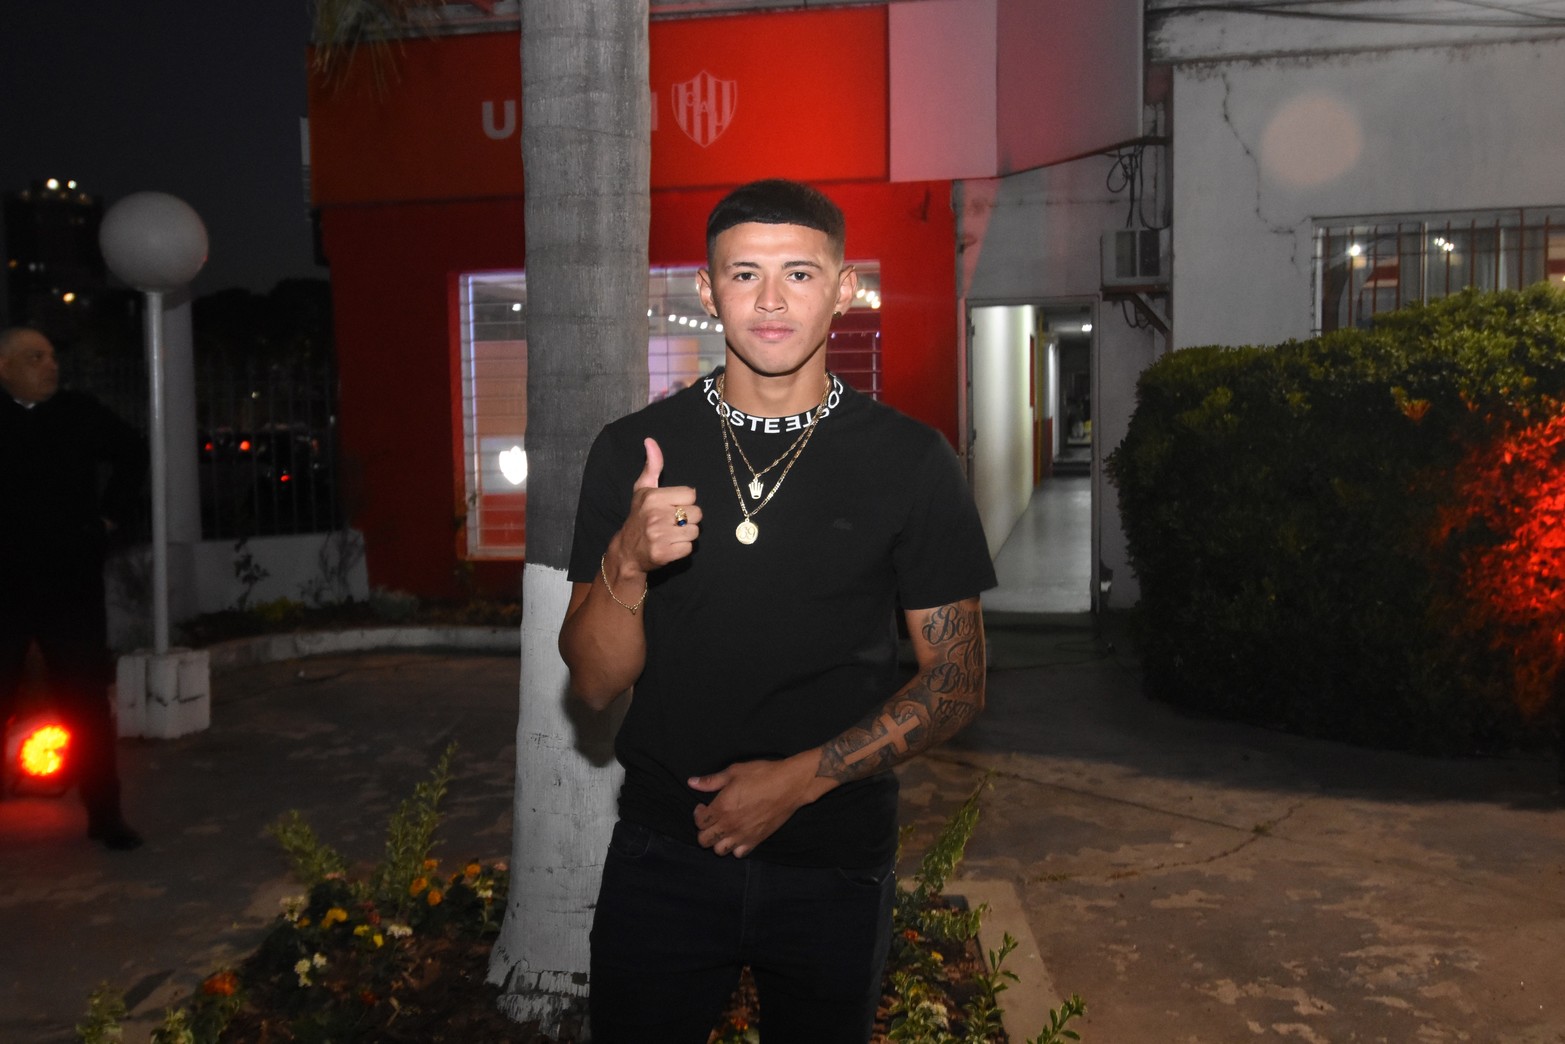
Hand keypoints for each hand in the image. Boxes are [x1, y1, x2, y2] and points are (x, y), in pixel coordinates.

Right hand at [612, 437, 701, 573]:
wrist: (627, 551)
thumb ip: (652, 466)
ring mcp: (659, 536)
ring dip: (686, 534)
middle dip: (688, 518)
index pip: (691, 494)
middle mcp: (655, 515)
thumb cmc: (638, 517)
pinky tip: (671, 546)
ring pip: (694, 531)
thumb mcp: (642, 489)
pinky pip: (689, 548)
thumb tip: (650, 440)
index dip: (684, 501)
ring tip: (672, 534)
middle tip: (673, 522)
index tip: (672, 506)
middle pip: (697, 513)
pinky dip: (683, 548)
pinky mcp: (664, 554)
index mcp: (653, 497)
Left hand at [689, 751, 824, 857]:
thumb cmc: (763, 775)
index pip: (699, 822)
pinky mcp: (757, 840)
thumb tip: (692, 782)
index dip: (698, 814)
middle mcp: (730, 825)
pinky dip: (735, 848)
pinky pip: (739, 853)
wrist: (790, 785)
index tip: (703, 806)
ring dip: (717, 841)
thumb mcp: (734, 772)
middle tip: (711, 819)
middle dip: (703, 830)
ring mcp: (743, 835)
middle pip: (704, 840)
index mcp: (722, 808)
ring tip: (723, 829)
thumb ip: (711, 781)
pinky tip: (738, 835)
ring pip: (719, 850)